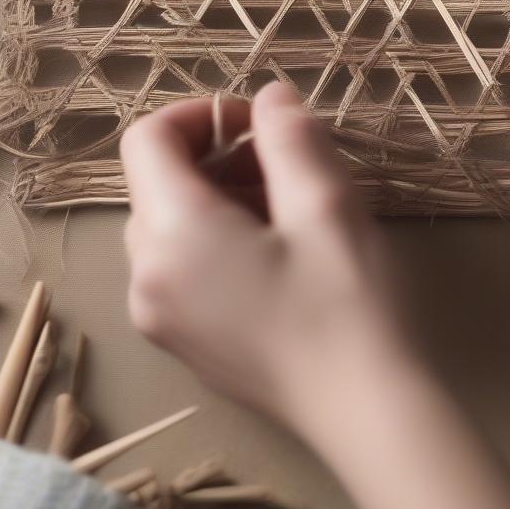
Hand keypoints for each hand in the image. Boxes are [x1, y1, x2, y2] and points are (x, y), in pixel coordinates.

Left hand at [120, 81, 407, 435]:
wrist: (364, 411)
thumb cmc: (346, 302)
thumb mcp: (325, 202)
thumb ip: (289, 134)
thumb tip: (269, 97)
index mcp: (170, 234)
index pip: (147, 140)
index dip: (200, 114)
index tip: (260, 124)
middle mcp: (144, 275)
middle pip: (157, 183)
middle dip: (217, 159)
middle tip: (287, 171)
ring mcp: (157, 315)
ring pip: (168, 224)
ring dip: (220, 198)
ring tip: (289, 212)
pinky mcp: (180, 340)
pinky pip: (178, 266)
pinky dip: (215, 240)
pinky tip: (276, 255)